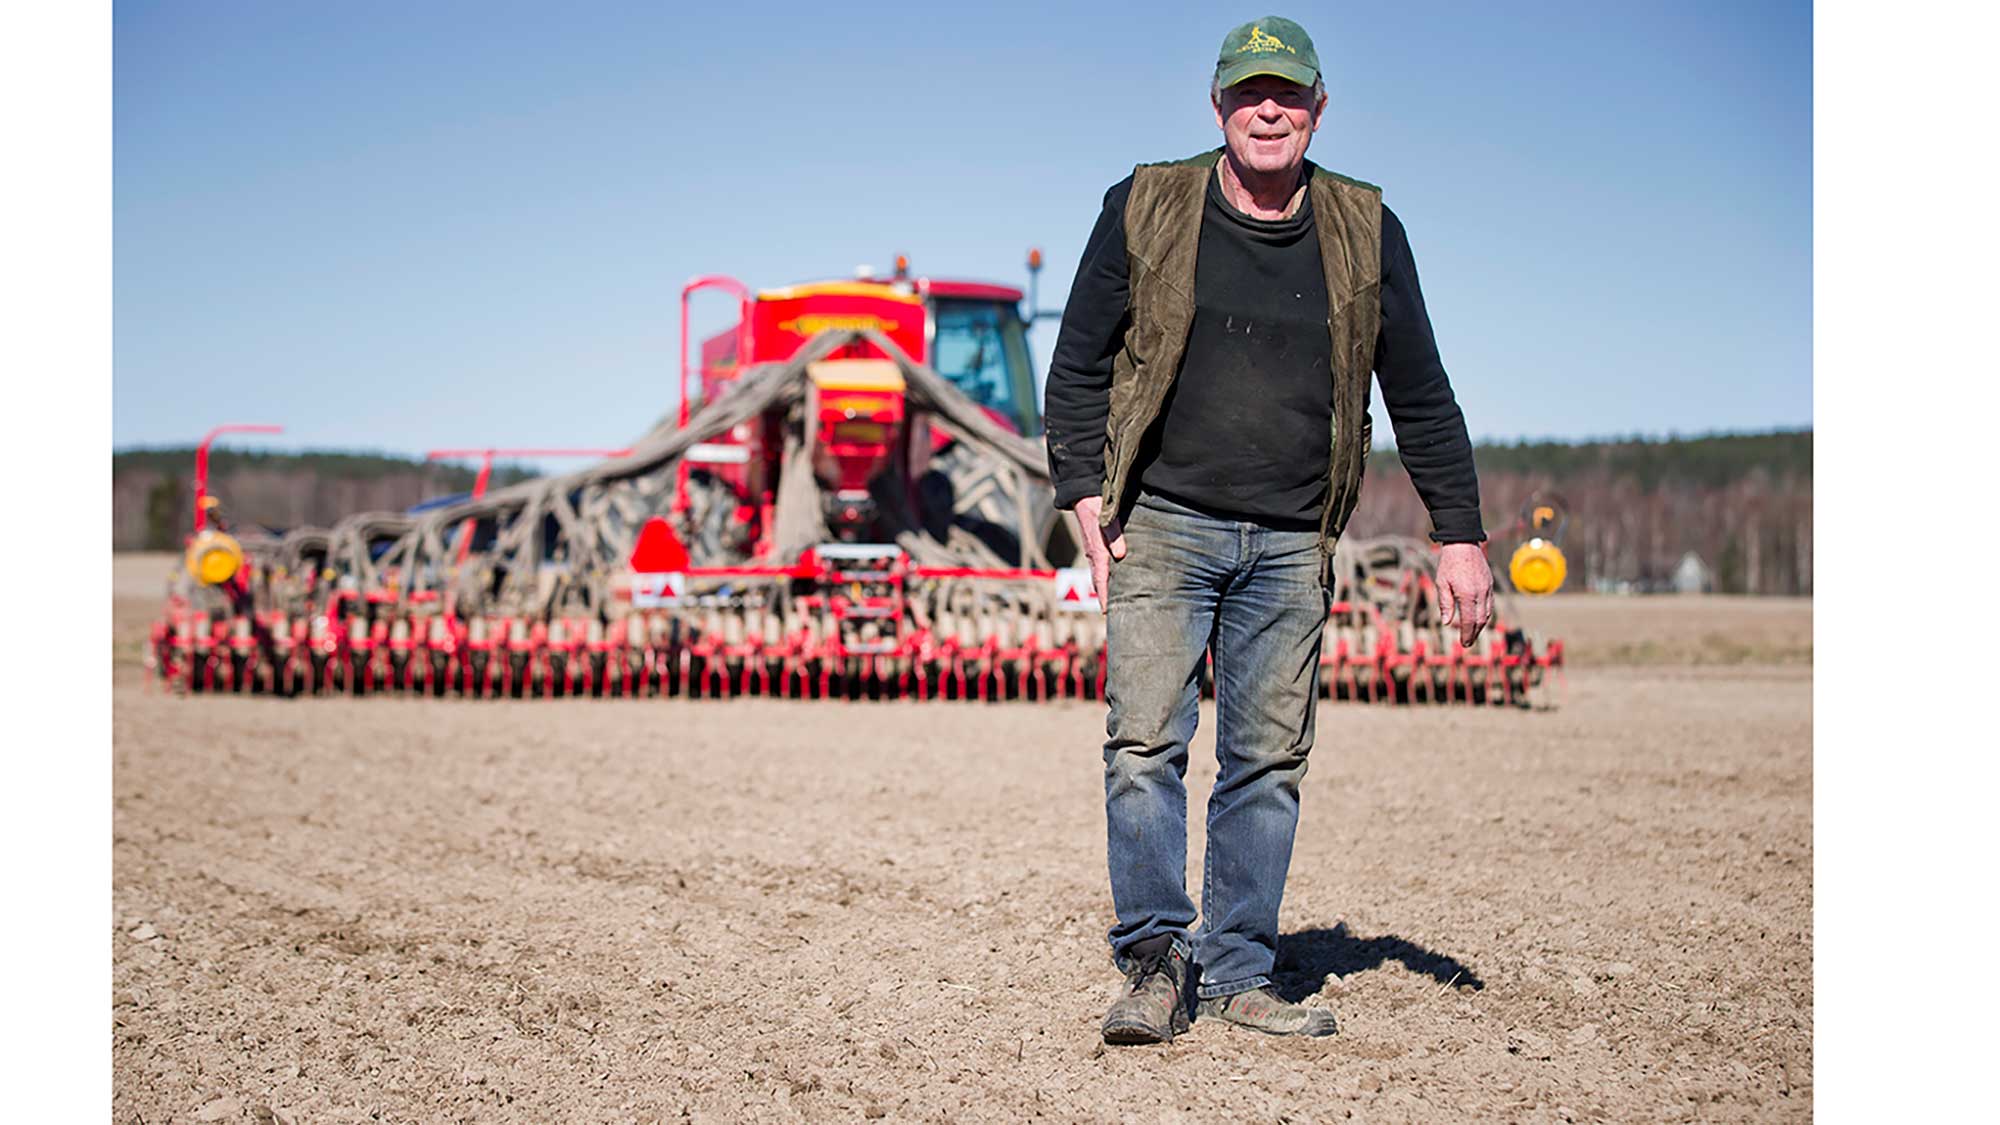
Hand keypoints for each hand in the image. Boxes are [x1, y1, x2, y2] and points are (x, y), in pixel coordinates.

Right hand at [1070, 496, 1126, 613]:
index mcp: (1097, 551)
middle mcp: (1093, 555)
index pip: (1101, 579)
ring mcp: (1093, 551)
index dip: (1105, 596)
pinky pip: (1100, 567)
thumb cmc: (1096, 506)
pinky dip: (1104, 577)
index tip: (1107, 612)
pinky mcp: (1095, 546)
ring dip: (1104, 589)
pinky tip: (1111, 580)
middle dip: (1105, 598)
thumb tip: (1120, 555)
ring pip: (1099, 575)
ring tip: (1112, 603)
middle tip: (1112, 614)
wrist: (1082, 494)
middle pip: (1099, 582)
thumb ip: (1115, 535)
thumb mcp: (1107, 519)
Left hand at [1436, 542, 1492, 648]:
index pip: (1469, 621)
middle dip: (1474, 633)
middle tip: (1467, 643)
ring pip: (1488, 613)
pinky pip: (1490, 604)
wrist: (1463, 543)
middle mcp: (1480, 593)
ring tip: (1472, 633)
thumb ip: (1445, 603)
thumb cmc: (1449, 563)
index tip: (1464, 644)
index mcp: (1467, 594)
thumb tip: (1447, 623)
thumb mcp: (1441, 583)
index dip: (1467, 634)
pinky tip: (1479, 618)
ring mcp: (1487, 588)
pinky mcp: (1490, 583)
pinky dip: (1486, 614)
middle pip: (1481, 620)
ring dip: (1481, 626)